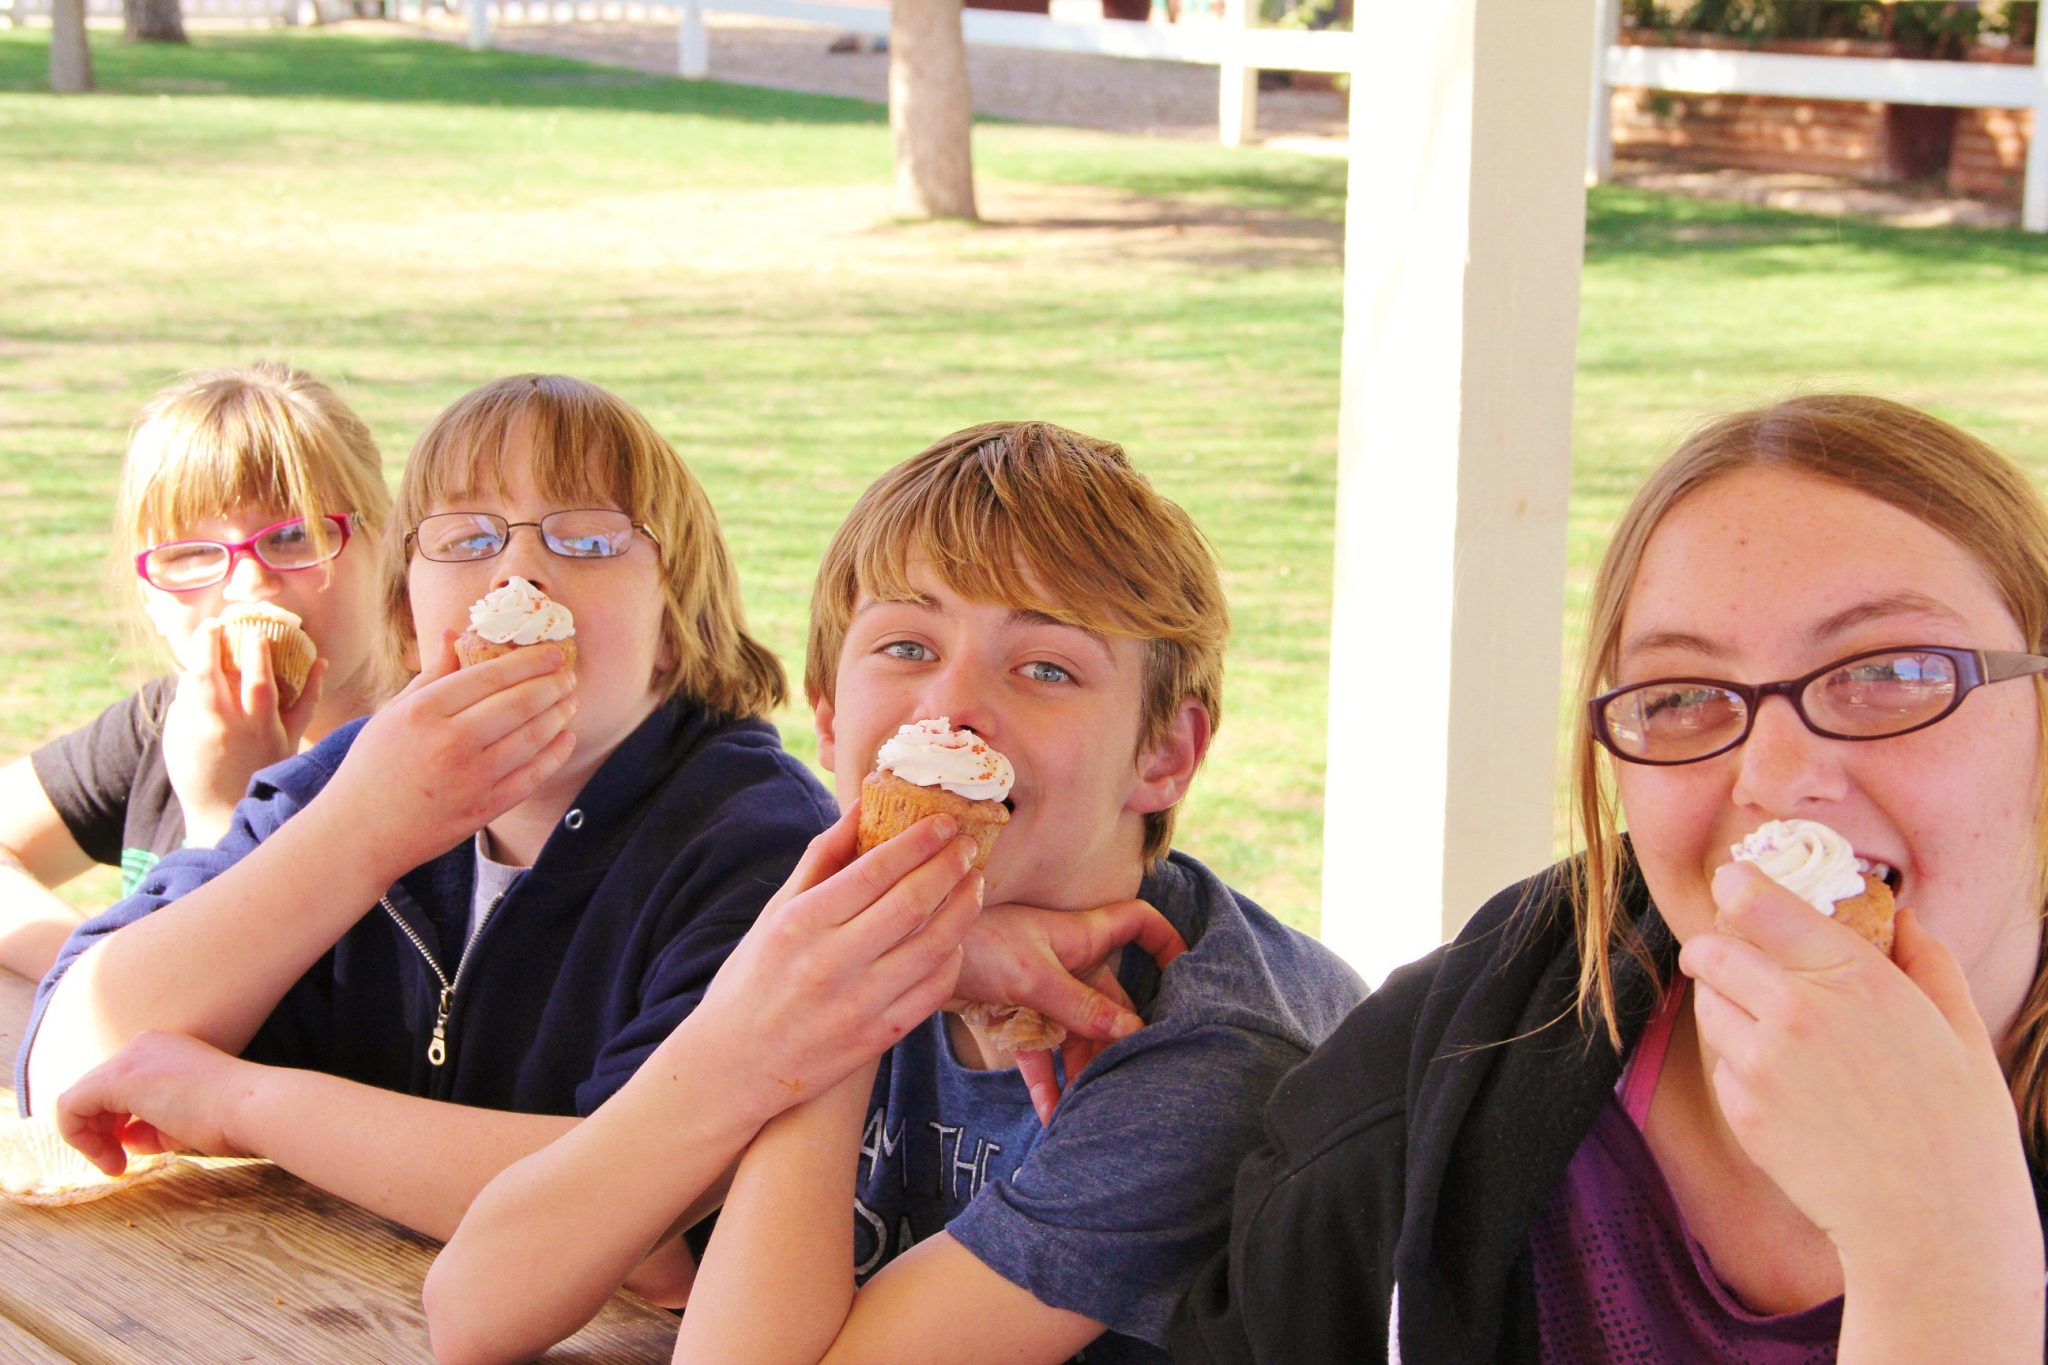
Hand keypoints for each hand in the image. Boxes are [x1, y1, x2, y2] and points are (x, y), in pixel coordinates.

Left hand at [56, 1030, 255, 1174]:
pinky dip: (79, 1136)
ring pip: (81, 1099)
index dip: (117, 1124)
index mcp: (165, 1050)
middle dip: (101, 1131)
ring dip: (90, 1137)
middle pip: (97, 1092)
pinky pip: (71, 1107)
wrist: (251, 1106)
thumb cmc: (232, 1116)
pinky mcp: (118, 1077)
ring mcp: (131, 1058)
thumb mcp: (185, 1122)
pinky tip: (107, 1158)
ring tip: (115, 1164)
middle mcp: (144, 1046)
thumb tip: (128, 1139)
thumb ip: (151, 1127)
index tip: (131, 1151)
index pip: (120, 1087)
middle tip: (118, 1163)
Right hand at [162, 619, 326, 844]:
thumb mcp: (177, 739)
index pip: (202, 674)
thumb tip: (195, 671)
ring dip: (268, 658)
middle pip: (239, 677)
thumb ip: (185, 704)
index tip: (210, 626)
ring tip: (267, 634)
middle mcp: (236, 725)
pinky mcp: (288, 741)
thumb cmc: (196, 774)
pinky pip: (305, 708)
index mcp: (204, 722)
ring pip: (269, 689)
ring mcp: (265, 732)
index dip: (206, 646)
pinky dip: (315, 684)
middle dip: (240, 645)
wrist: (224, 815)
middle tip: (238, 623)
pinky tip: (322, 661)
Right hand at [314, 632, 575, 881]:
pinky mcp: (484, 808)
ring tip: (571, 702)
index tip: (554, 654)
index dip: (530, 662)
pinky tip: (566, 738)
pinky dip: (556, 754)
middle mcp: (451, 742)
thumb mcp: (392, 712)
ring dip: (559, 715)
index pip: (491, 676)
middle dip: (553, 685)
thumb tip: (454, 633)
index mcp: (424, 711)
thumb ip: (431, 674)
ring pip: (533, 738)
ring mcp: (471, 778)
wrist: (361, 832)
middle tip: (570, 676)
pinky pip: (533, 776)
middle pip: (519, 704)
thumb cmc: (373, 766)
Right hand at [682, 804, 982, 1123]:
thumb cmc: (754, 976)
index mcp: (802, 923)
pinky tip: (954, 938)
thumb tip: (862, 805)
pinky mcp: (878, 1038)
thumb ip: (822, 857)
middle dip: (949, 866)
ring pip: (934, 945)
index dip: (917, 841)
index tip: (943, 822)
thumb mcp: (776, 911)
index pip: (875, 870)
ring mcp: (857, 1005)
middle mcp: (830, 963)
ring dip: (963, 908)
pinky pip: (933, 991)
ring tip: (972, 884)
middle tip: (966, 846)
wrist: (735, 1064)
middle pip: (912, 902)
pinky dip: (953, 958)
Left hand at [953, 899, 1186, 1124]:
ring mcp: (1045, 991)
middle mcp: (1071, 964)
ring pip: (1079, 1034)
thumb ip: (1083, 1007)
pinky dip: (1047, 1081)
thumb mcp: (1035, 977)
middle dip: (1122, 1042)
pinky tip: (1050, 1115)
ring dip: (1083, 1072)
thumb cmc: (979, 944)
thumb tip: (1133, 1033)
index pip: (1139, 925)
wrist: (914, 950)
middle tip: (1133, 1082)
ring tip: (1090, 1113)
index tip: (1188, 970)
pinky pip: (1041, 1053)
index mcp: (1083, 938)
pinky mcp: (1017, 1016)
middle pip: (1113, 1004)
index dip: (1166, 939)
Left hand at [1681, 863, 2038, 1285]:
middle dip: (1716, 947)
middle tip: (1732, 957)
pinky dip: (1739, 1063)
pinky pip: (1720, 1062)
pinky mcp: (1741, 1108)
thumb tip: (1902, 917)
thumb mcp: (1960, 1030)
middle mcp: (1796, 1009)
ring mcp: (1761, 1061)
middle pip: (1712, 948)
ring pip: (1708, 1003)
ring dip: (1727, 1005)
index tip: (1733, 886)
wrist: (1932, 1226)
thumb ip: (1926, 960)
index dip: (1736, 887)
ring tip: (1776, 1032)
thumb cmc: (1959, 1129)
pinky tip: (1787, 1087)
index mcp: (1854, 976)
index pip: (1757, 902)